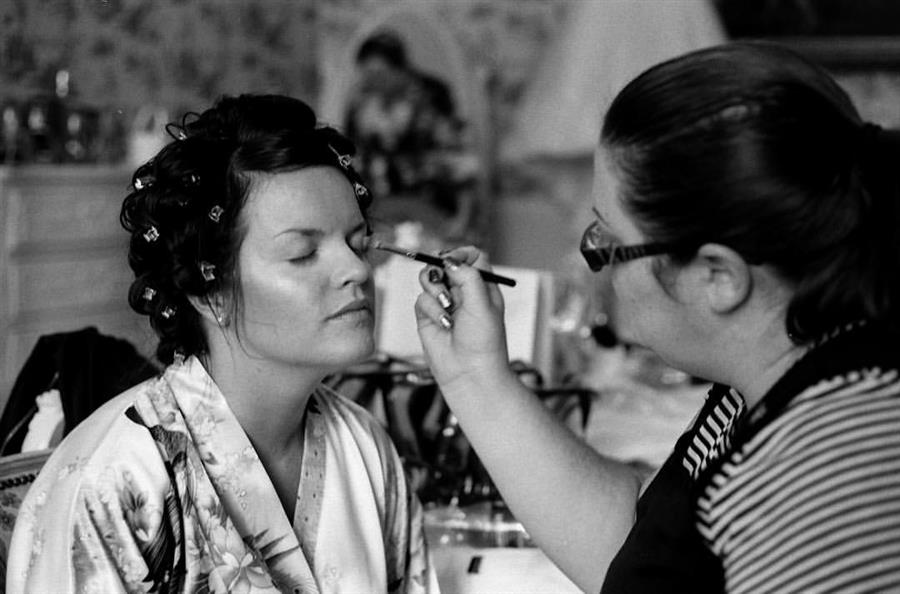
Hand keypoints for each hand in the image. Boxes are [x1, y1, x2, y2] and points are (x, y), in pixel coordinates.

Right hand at [415, 246, 510, 392]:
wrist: (470, 373)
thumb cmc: (484, 342)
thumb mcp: (482, 304)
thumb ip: (468, 276)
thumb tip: (450, 259)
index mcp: (482, 286)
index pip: (471, 257)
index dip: (461, 254)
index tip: (453, 261)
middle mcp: (462, 292)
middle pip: (444, 263)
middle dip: (442, 270)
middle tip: (445, 281)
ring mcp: (444, 303)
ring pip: (429, 278)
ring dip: (436, 289)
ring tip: (447, 306)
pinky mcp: (428, 316)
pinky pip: (421, 299)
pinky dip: (431, 309)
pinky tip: (444, 324)